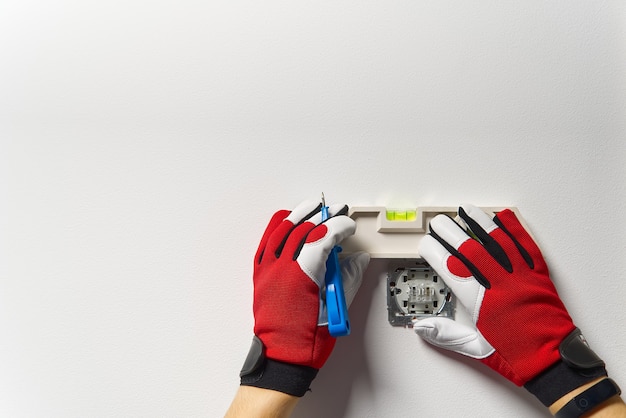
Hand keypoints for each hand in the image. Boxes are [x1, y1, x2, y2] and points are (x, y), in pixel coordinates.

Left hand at [240, 200, 369, 396]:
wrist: (282, 356)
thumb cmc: (307, 339)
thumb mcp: (335, 309)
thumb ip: (347, 279)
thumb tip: (357, 259)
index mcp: (303, 276)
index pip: (322, 238)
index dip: (338, 227)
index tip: (348, 227)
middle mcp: (282, 269)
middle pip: (303, 231)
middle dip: (322, 218)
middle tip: (336, 214)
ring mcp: (268, 271)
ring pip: (281, 231)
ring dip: (297, 216)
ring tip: (311, 207)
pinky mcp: (261, 275)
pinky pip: (266, 243)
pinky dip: (276, 229)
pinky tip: (285, 220)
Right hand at [414, 204, 609, 408]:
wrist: (555, 362)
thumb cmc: (518, 356)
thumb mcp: (476, 349)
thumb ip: (446, 334)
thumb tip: (422, 327)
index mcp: (482, 303)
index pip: (451, 269)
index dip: (434, 252)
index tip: (425, 244)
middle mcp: (501, 285)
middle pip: (471, 250)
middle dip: (450, 232)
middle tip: (438, 223)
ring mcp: (522, 277)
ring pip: (498, 242)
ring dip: (480, 223)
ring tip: (466, 210)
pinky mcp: (539, 275)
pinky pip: (526, 245)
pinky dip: (514, 229)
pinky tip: (504, 217)